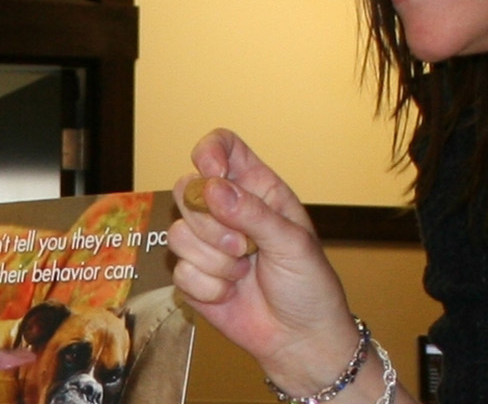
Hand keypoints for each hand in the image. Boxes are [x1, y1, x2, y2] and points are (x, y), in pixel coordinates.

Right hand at [167, 129, 364, 393]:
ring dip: (213, 260)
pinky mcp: (193, 276)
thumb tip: (212, 188)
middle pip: (187, 189)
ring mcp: (207, 244)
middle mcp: (227, 210)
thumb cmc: (308, 286)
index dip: (209, 153)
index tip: (212, 174)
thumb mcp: (292, 243)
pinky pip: (179, 270)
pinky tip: (230, 294)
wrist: (300, 339)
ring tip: (242, 273)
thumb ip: (252, 214)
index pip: (222, 147)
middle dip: (210, 222)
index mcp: (257, 190)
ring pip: (178, 233)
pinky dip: (207, 286)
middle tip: (243, 247)